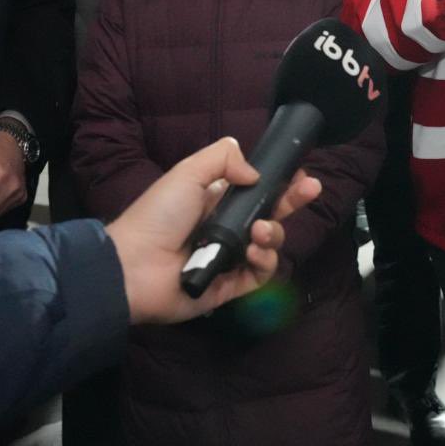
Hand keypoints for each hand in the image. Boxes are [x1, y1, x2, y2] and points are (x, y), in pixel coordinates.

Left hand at [107, 136, 321, 324]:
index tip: (299, 173)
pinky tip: (255, 251)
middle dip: (292, 201)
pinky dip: (264, 261)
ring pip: (269, 244)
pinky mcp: (230, 286)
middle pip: (270, 214)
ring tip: (259, 232)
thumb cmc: (159, 215)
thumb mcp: (187, 172)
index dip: (280, 182)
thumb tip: (255, 172)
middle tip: (310, 189)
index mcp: (215, 200)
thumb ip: (223, 159)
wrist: (133, 266)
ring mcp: (229, 258)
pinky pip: (259, 274)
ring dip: (273, 234)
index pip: (256, 189)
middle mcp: (225, 228)